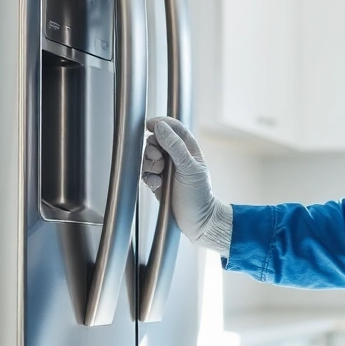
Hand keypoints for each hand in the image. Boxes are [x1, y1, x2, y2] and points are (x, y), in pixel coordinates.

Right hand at [142, 116, 231, 254]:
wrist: (197, 222)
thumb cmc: (199, 195)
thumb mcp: (189, 168)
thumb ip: (175, 146)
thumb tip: (161, 127)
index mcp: (188, 149)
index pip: (173, 128)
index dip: (161, 123)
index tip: (150, 124)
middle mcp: (176, 157)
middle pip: (156, 141)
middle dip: (153, 149)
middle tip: (159, 160)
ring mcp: (165, 169)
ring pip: (147, 157)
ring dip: (149, 165)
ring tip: (159, 175)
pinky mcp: (156, 181)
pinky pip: (144, 173)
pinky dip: (148, 177)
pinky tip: (156, 185)